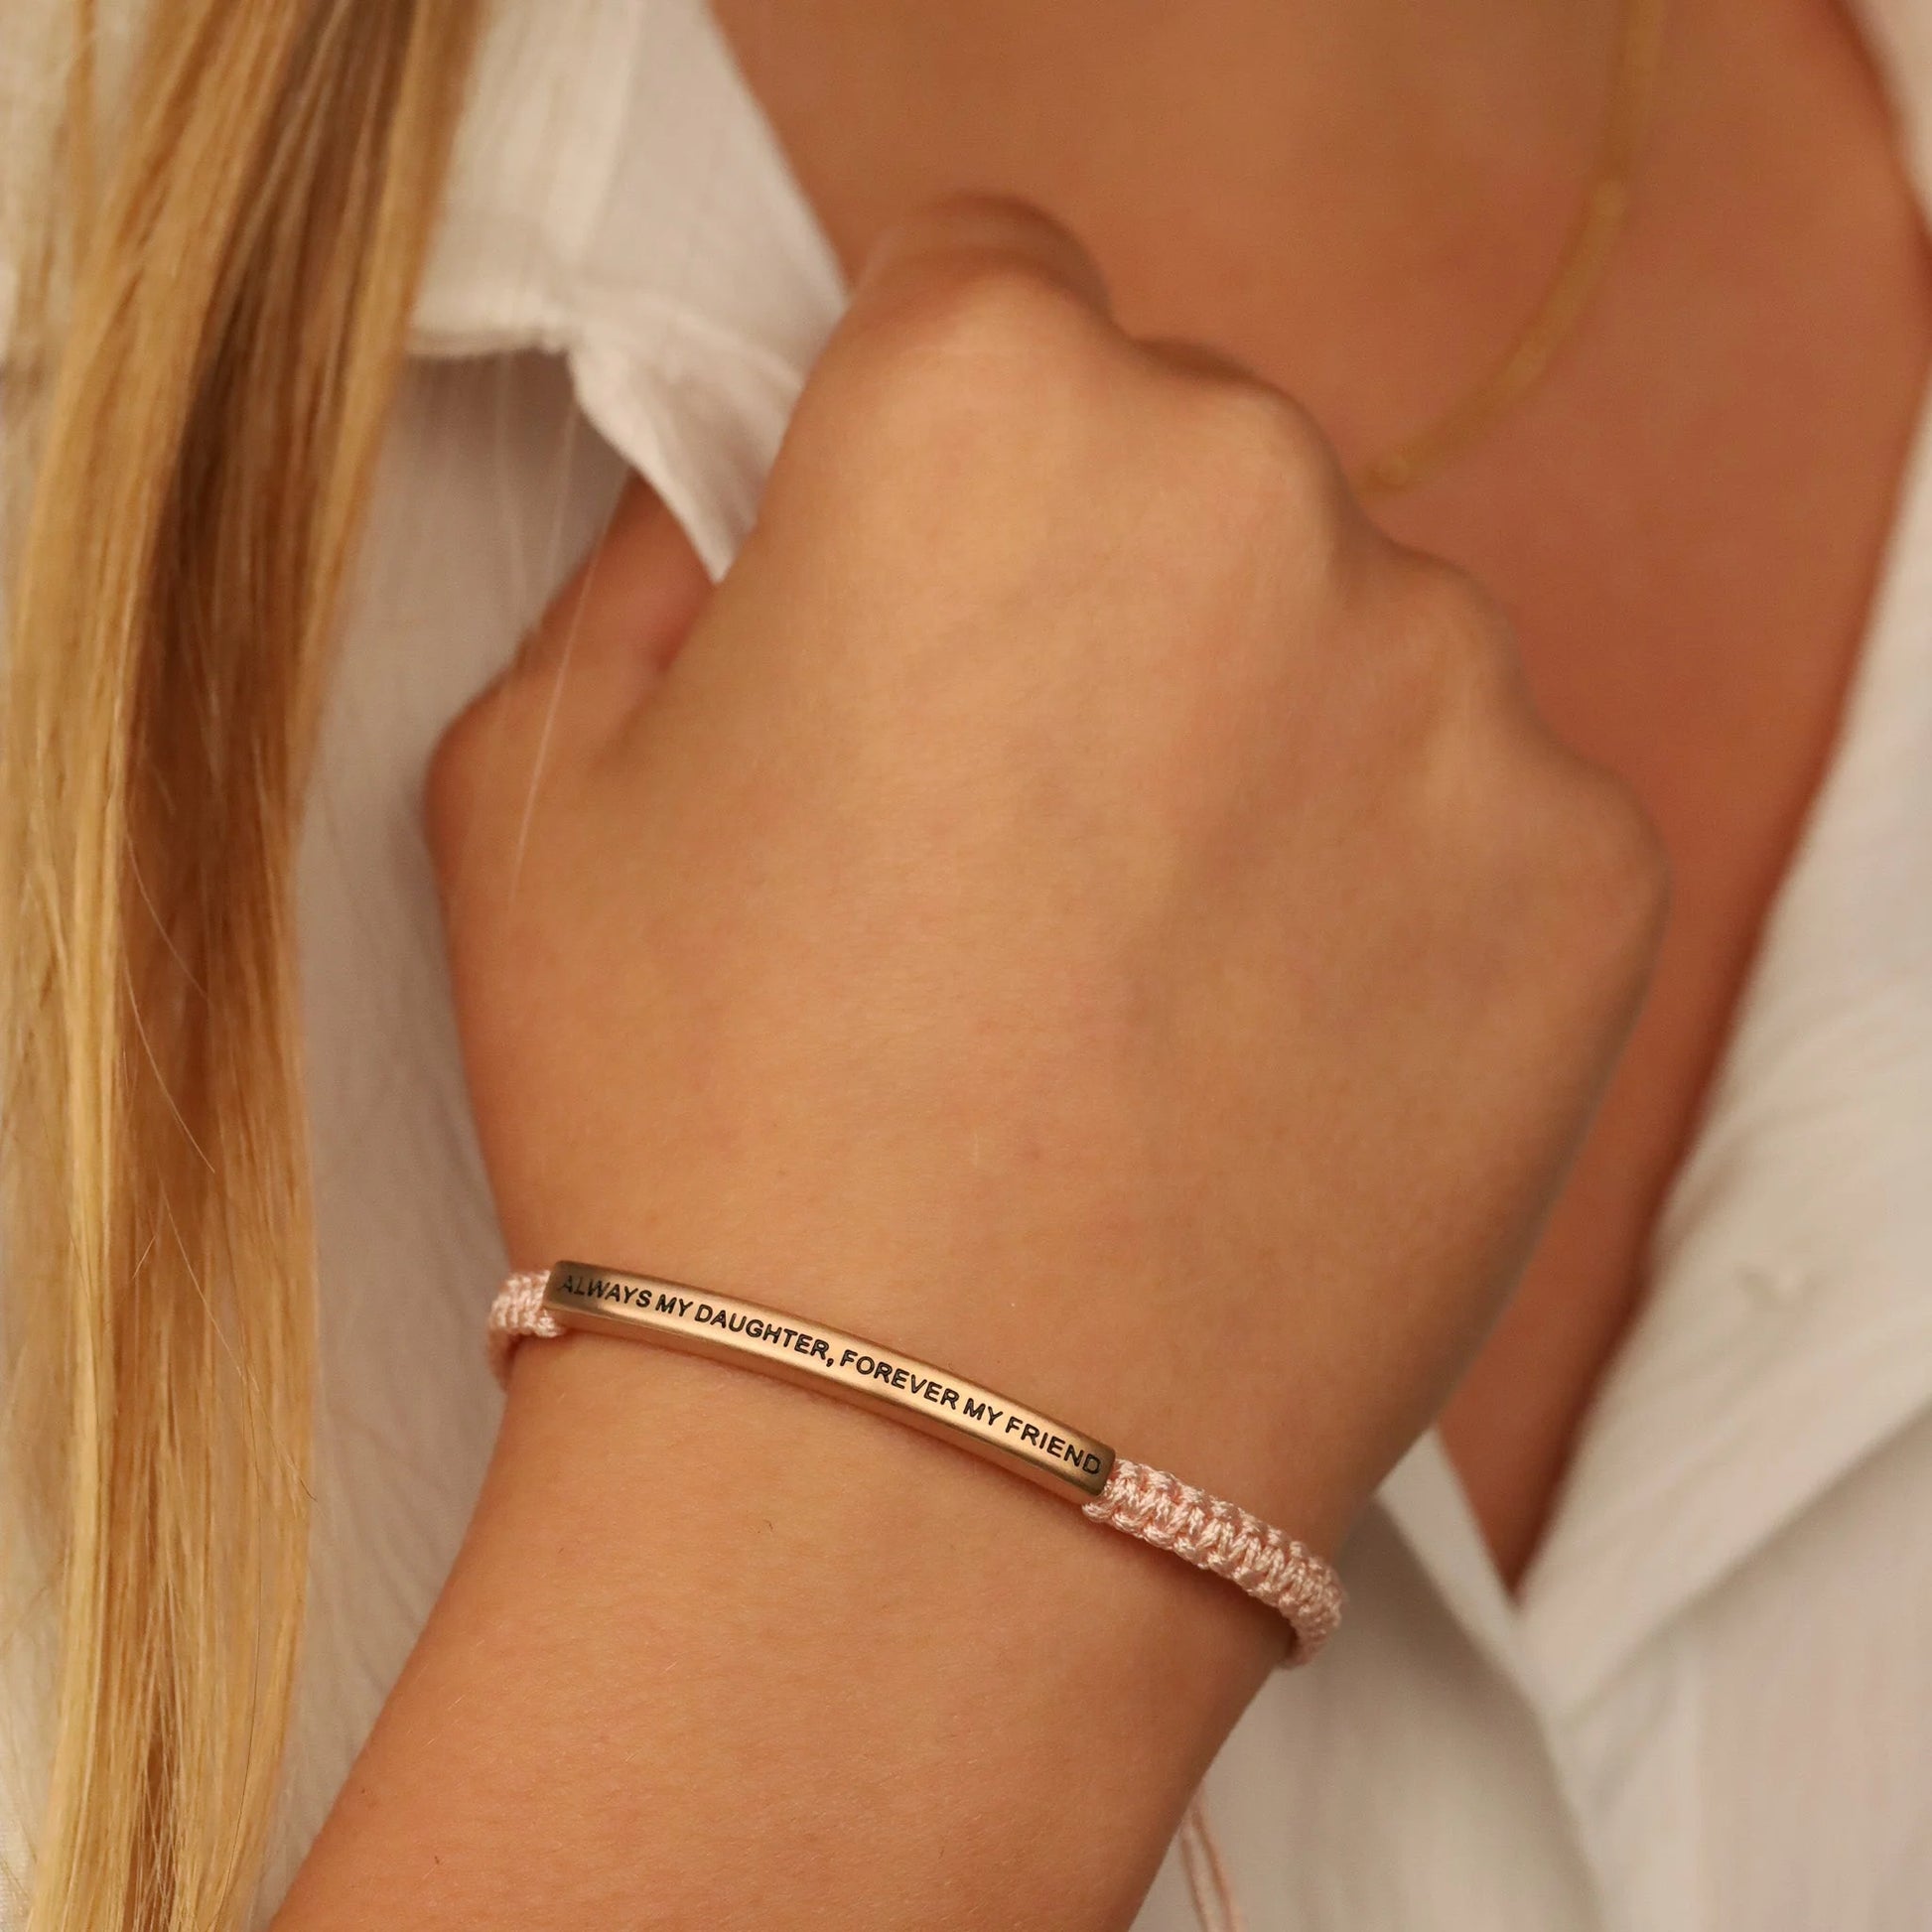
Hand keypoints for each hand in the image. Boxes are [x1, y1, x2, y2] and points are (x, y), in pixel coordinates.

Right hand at [427, 194, 1665, 1559]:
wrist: (906, 1487)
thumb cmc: (697, 1128)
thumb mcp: (539, 789)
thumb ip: (661, 570)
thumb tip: (763, 523)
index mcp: (985, 414)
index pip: (988, 283)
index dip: (926, 429)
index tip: (921, 573)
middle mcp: (1255, 492)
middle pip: (1184, 461)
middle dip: (1096, 591)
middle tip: (1005, 836)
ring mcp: (1451, 688)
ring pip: (1345, 640)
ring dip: (1253, 748)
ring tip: (1128, 988)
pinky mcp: (1581, 881)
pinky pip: (1477, 816)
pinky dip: (1386, 901)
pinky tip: (1259, 1058)